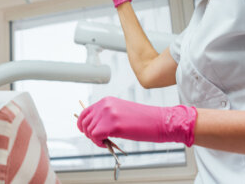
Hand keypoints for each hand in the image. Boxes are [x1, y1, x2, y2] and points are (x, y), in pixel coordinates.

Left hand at [77, 96, 196, 147]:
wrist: (160, 122)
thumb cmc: (144, 120)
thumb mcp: (121, 113)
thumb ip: (106, 116)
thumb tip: (93, 127)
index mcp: (107, 101)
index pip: (85, 112)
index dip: (83, 125)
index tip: (88, 132)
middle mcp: (105, 105)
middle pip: (84, 122)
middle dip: (90, 134)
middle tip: (101, 140)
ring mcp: (108, 114)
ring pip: (89, 130)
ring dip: (95, 139)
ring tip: (106, 142)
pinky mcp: (113, 125)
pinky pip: (95, 136)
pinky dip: (98, 143)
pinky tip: (107, 143)